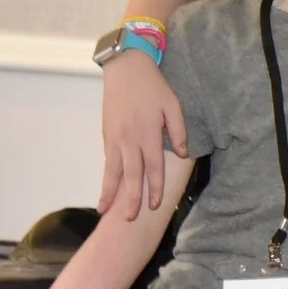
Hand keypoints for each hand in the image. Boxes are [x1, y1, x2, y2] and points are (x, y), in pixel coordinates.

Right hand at [98, 52, 189, 218]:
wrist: (125, 69)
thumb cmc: (153, 87)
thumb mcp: (174, 105)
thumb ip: (179, 131)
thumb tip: (182, 154)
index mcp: (149, 134)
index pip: (153, 168)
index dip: (154, 188)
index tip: (154, 205)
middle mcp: (130, 139)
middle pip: (131, 175)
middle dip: (130, 198)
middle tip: (128, 219)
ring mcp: (115, 138)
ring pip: (113, 171)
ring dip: (110, 192)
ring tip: (105, 211)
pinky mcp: (107, 135)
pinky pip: (108, 161)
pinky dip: (106, 177)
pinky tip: (106, 189)